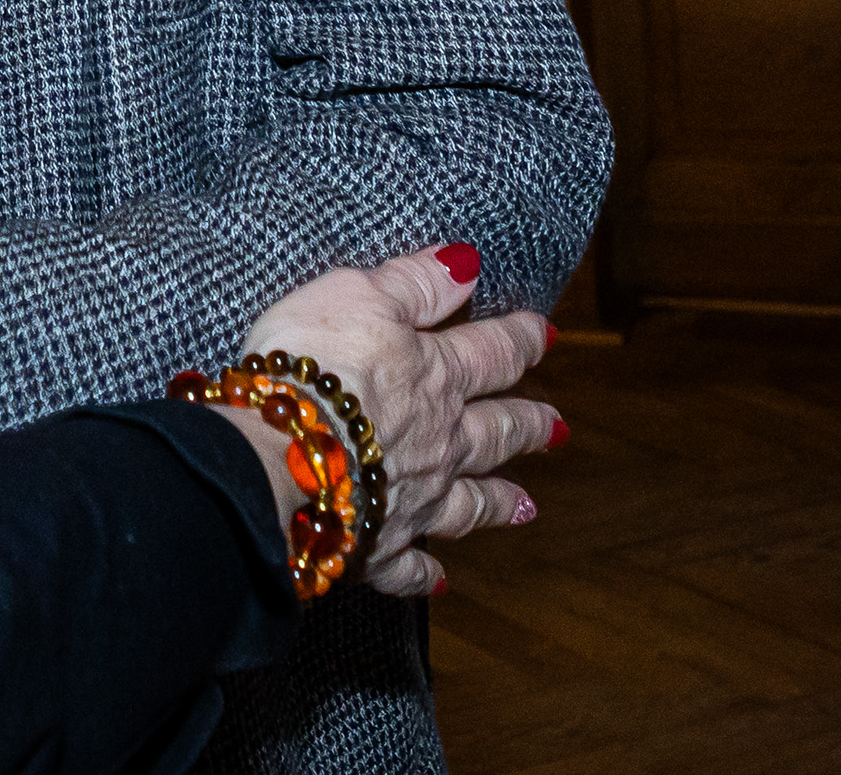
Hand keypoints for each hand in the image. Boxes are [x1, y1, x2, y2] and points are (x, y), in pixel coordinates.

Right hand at [236, 244, 557, 597]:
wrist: (282, 453)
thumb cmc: (315, 365)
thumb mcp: (358, 295)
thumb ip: (415, 282)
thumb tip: (468, 262)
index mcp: (436, 376)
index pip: (490, 352)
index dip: (518, 339)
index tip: (545, 334)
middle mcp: (439, 441)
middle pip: (494, 431)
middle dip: (526, 424)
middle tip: (558, 428)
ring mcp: (414, 497)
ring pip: (469, 500)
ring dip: (498, 500)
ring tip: (526, 506)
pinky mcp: (378, 544)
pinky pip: (409, 565)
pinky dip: (426, 573)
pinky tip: (439, 580)